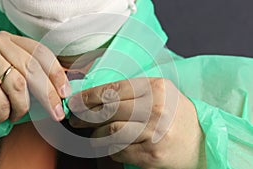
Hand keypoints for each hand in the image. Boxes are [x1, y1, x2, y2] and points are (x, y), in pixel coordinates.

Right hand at [0, 31, 69, 128]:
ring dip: (21, 107)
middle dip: (49, 94)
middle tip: (57, 113)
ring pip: (18, 84)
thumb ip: (33, 78)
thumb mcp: (13, 79)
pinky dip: (4, 113)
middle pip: (32, 68)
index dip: (56, 73)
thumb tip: (62, 90)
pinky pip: (1, 99)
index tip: (65, 92)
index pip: (40, 52)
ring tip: (15, 114)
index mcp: (10, 41)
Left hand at [69, 78, 204, 168]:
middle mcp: (155, 109)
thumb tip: (96, 95)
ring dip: (95, 134)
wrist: (200, 141)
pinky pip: (118, 150)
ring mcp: (154, 133)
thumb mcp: (159, 93)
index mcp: (156, 88)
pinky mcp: (151, 154)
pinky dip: (110, 148)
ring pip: (110, 131)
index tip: (75, 101)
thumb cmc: (175, 114)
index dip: (88, 96)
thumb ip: (132, 91)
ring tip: (93, 134)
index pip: (112, 90)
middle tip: (75, 118)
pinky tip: (111, 145)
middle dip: (84, 115)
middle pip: (108, 110)